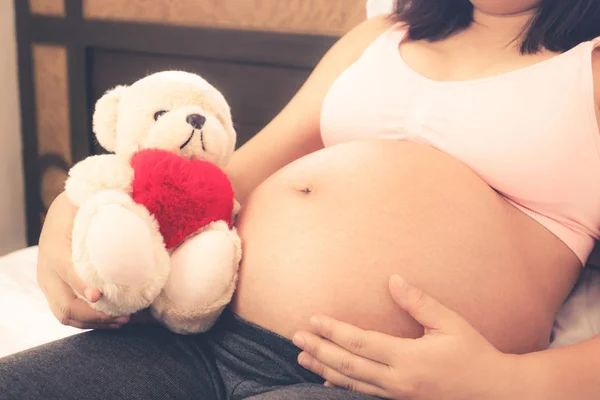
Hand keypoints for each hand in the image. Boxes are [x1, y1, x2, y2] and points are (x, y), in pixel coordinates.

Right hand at [37, 192, 129, 328]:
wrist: (63, 211)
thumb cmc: (81, 206)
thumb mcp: (87, 203)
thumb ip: (106, 209)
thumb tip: (132, 206)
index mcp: (55, 248)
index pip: (67, 272)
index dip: (82, 285)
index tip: (100, 295)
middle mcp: (47, 271)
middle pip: (65, 305)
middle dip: (95, 315)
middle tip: (124, 316)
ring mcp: (49, 284)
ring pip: (66, 315)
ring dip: (95, 322)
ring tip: (123, 320)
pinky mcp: (55, 291)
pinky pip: (69, 313)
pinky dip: (91, 321)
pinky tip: (113, 319)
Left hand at [293, 275, 519, 399]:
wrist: (494, 392)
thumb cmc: (473, 353)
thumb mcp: (450, 323)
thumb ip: (418, 302)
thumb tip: (393, 279)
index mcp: (409, 358)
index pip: (361, 343)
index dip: (335, 331)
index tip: (313, 319)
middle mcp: (398, 380)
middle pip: (348, 365)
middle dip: (319, 350)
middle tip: (295, 337)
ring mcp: (398, 395)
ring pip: (351, 382)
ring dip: (323, 368)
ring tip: (302, 356)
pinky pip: (364, 394)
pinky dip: (342, 385)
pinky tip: (326, 379)